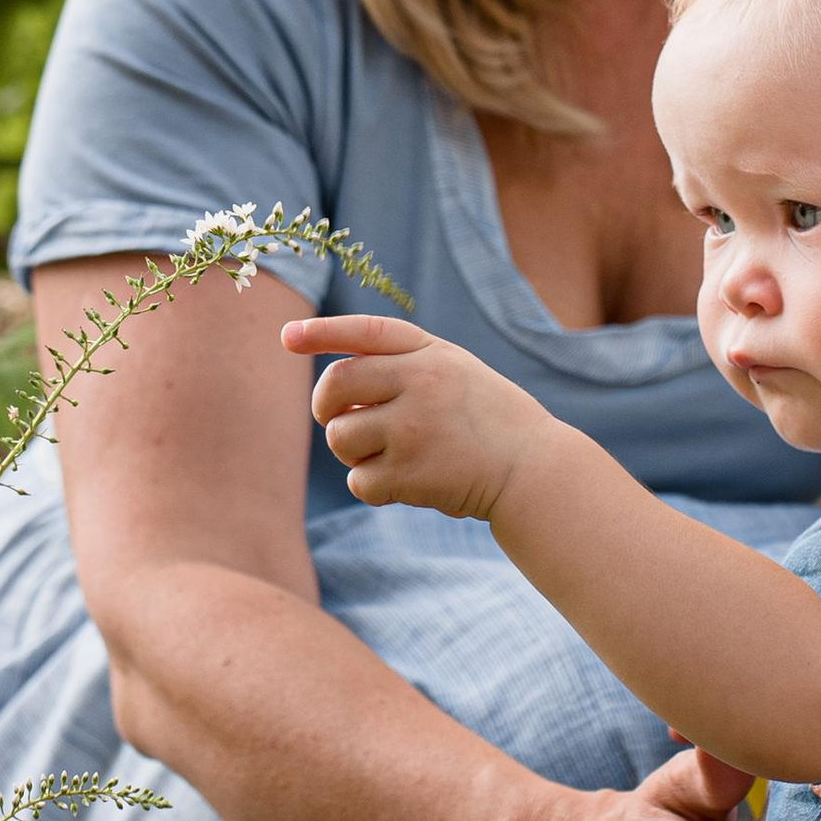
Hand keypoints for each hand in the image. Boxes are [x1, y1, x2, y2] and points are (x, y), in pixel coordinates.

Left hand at [282, 313, 553, 518]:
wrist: (533, 470)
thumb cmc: (489, 421)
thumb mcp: (457, 372)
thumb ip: (405, 365)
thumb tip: (333, 387)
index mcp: (432, 355)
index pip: (367, 332)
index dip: (323, 333)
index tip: (287, 338)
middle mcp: (420, 384)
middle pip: (335, 385)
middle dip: (325, 405)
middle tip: (339, 417)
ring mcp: (413, 430)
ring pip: (339, 437)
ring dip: (351, 451)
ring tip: (387, 455)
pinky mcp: (410, 475)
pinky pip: (359, 481)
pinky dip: (371, 487)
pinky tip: (403, 484)